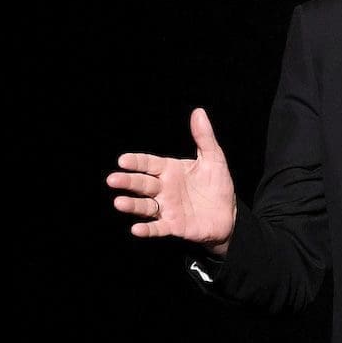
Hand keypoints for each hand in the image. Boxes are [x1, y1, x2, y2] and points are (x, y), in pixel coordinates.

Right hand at [107, 107, 236, 253]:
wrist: (228, 214)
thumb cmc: (217, 185)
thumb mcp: (214, 159)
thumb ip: (204, 137)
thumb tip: (199, 112)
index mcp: (170, 170)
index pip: (149, 164)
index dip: (136, 162)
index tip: (123, 160)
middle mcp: (164, 189)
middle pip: (142, 184)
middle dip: (128, 181)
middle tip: (113, 179)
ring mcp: (167, 208)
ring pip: (145, 206)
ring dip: (132, 205)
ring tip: (119, 203)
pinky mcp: (174, 226)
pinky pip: (158, 228)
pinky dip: (147, 229)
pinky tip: (136, 229)